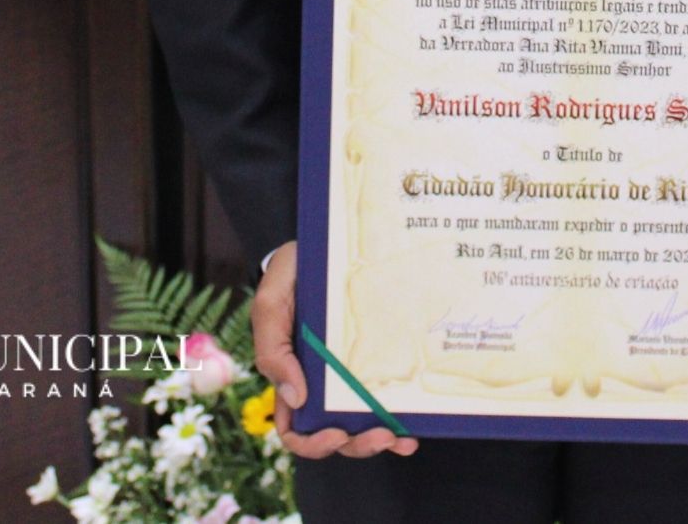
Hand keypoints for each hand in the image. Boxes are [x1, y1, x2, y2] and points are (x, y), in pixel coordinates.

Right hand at [252, 242, 417, 461]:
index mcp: (292, 376)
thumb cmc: (290, 274)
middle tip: (384, 436)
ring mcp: (351, 372)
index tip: (336, 432)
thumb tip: (295, 398)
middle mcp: (322, 383)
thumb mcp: (271, 304)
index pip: (295, 429)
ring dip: (383, 438)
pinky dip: (401, 415)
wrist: (323, 242)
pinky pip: (386, 394)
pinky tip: (416, 422)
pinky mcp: (376, 357)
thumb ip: (272, 349)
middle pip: (335, 435)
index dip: (313, 443)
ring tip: (402, 437)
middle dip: (358, 445)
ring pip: (363, 423)